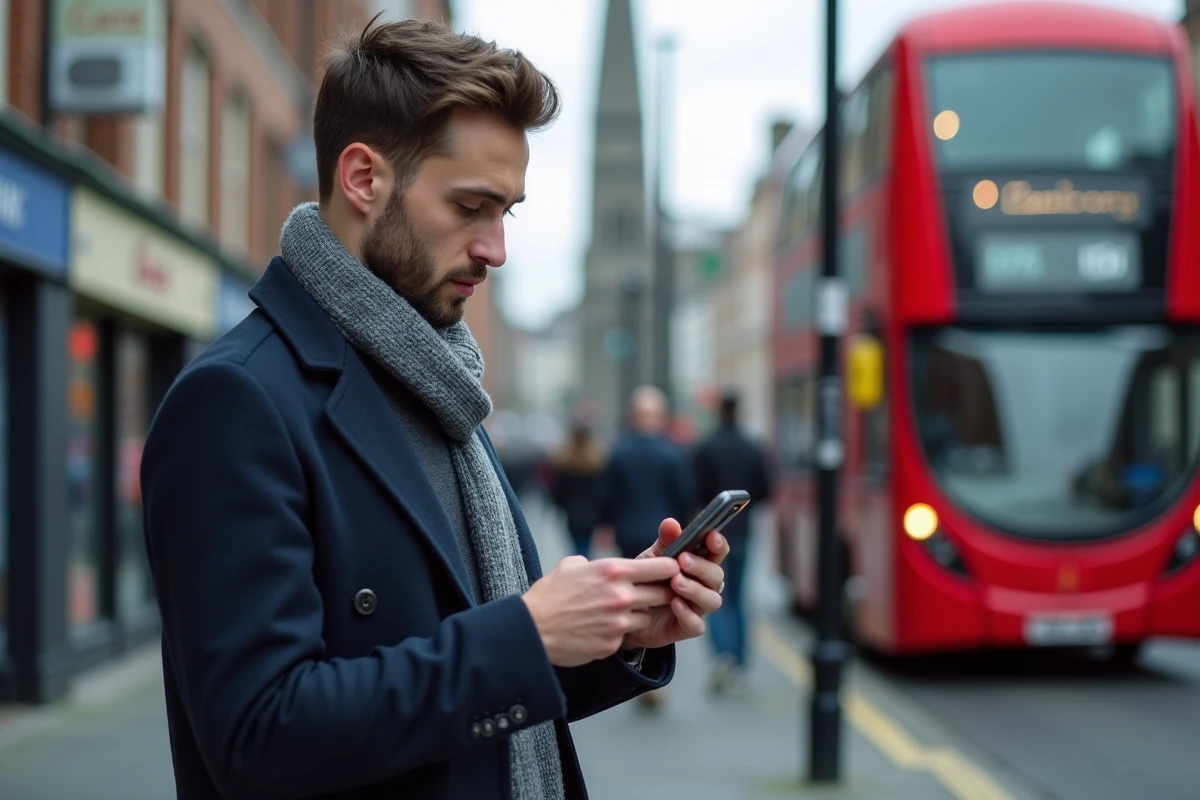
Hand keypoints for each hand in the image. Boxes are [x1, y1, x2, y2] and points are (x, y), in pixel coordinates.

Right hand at [522, 555, 678, 666]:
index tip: (669, 571)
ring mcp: (619, 622)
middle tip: (654, 593)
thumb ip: (594, 563)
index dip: (669, 569)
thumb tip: (600, 565)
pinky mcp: (613, 643)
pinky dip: (621, 632)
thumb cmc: (549, 595)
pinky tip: (604, 628)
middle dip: (661, 594)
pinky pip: (628, 636)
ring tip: (622, 612)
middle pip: (663, 594)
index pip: (662, 567)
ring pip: (648, 617)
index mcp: (613, 570)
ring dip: (641, 615)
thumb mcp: (571, 565)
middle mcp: (621, 595)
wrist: (532, 628)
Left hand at [621, 518, 728, 650]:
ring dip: (696, 590)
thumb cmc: (647, 580)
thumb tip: (671, 523)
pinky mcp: (688, 627)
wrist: (628, 611)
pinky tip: (675, 604)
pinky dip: (687, 614)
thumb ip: (665, 542)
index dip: (718, 544)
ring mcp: (698, 608)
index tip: (711, 536)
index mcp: (699, 564)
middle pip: (717, 576)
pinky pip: (697, 624)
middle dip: (702, 567)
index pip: (717, 553)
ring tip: (676, 582)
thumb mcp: (652, 558)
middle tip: (682, 560)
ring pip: (712, 600)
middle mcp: (704, 586)